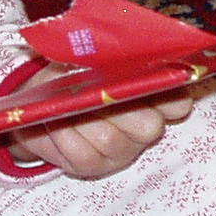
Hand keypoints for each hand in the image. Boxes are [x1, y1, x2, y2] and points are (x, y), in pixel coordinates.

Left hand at [6, 66, 201, 178]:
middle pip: (150, 126)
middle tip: (95, 90)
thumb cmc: (72, 74)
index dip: (170, 94)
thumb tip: (110, 49)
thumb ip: (107, 56)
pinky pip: (85, 155)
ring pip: (112, 141)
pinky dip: (65, 136)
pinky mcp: (95, 167)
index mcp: (151, 97)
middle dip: (118, 106)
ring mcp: (121, 151)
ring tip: (64, 105)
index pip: (177, 101)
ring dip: (82, 120)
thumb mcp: (89, 58)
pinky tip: (54, 123)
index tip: (151, 79)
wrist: (37, 102)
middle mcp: (144, 127)